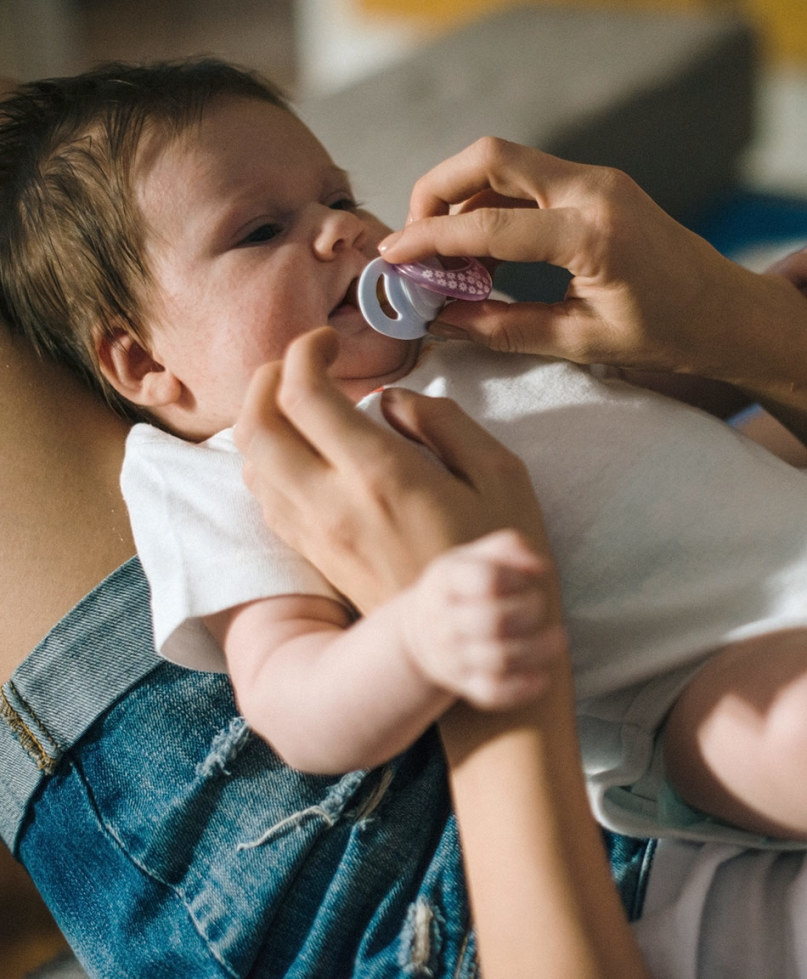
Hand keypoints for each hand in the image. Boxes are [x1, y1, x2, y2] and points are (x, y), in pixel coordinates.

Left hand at [235, 327, 554, 612]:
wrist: (469, 643)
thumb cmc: (495, 556)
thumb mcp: (501, 474)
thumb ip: (443, 422)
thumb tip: (388, 400)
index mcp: (380, 474)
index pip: (303, 395)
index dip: (304, 351)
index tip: (330, 341)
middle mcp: (331, 504)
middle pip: (256, 426)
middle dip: (267, 378)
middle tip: (303, 363)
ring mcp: (316, 534)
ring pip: (251, 463)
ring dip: (262, 418)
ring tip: (300, 402)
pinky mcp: (314, 556)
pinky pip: (264, 498)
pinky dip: (267, 460)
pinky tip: (302, 451)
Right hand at [379, 139, 806, 412]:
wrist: (723, 310)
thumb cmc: (663, 334)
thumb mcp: (579, 341)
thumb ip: (503, 329)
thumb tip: (441, 320)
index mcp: (593, 235)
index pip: (489, 225)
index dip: (430, 240)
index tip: (392, 256)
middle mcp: (594, 190)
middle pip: (490, 156)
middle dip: (436, 190)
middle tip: (411, 239)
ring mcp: (597, 179)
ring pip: (504, 162)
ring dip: (461, 199)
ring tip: (443, 257)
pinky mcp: (594, 184)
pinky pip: (526, 181)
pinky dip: (491, 207)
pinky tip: (479, 253)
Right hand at [402, 530, 565, 709]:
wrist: (418, 633)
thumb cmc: (459, 586)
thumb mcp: (472, 556)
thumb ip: (509, 547)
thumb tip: (540, 567)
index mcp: (447, 580)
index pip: (487, 579)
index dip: (516, 578)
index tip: (525, 578)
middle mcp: (445, 620)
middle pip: (495, 621)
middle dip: (530, 611)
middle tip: (538, 606)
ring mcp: (453, 656)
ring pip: (500, 660)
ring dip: (539, 650)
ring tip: (557, 639)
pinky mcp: (465, 685)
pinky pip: (494, 693)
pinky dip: (523, 688)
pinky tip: (542, 676)